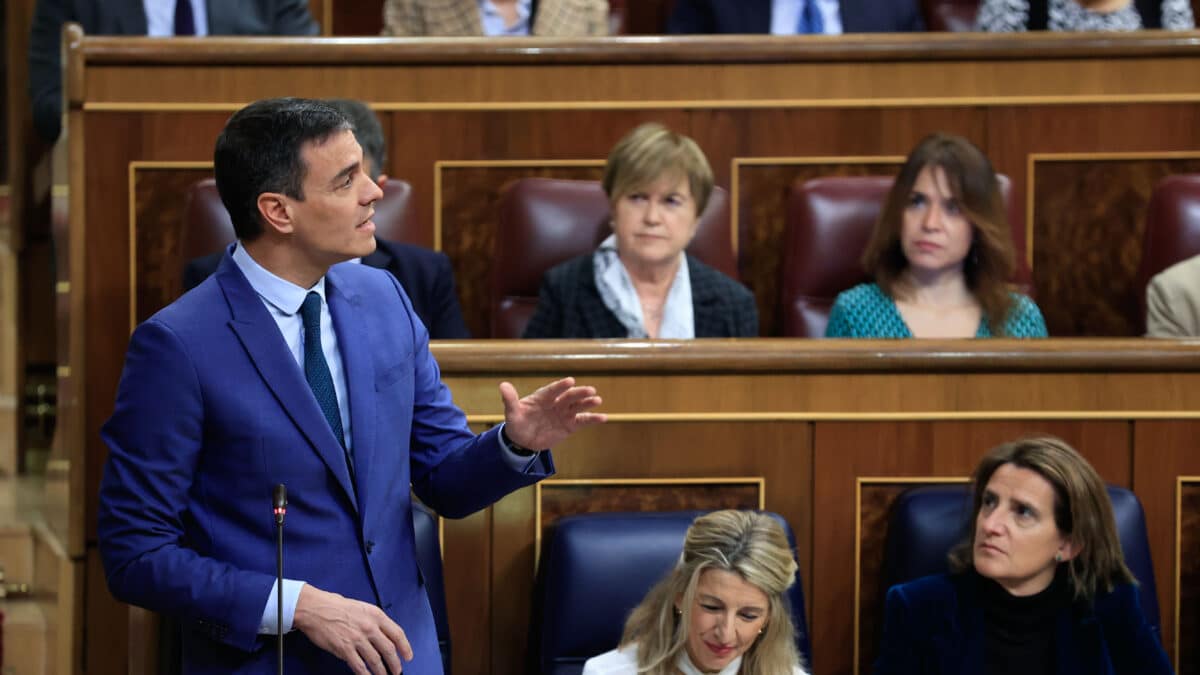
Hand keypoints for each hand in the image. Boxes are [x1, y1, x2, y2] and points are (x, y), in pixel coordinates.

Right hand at [293, 585, 412, 674]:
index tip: (408, 656)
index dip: (405, 647)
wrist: (315, 608)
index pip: (397, 633)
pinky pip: (359, 666)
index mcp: (376, 615)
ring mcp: (357, 639)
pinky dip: (365, 674)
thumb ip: (373, 621)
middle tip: (398, 671)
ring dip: (382, 671)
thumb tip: (382, 635)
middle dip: (395, 663)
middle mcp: (369, 627)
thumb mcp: (362, 608)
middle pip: (389, 649)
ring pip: (375, 660)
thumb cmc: (336, 606)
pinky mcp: (345, 649)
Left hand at [499, 377, 605, 449]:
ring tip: (597, 400)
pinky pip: (582, 421)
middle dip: (579, 393)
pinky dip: (593, 419)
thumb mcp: (512, 413)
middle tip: (590, 390)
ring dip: (588, 403)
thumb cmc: (517, 423)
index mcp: (542, 397)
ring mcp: (564, 413)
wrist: (523, 441)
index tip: (570, 381)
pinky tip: (603, 417)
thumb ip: (510, 400)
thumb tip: (502, 385)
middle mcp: (556, 403)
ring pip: (578, 406)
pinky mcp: (570, 425)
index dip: (560, 386)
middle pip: (568, 396)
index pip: (552, 390)